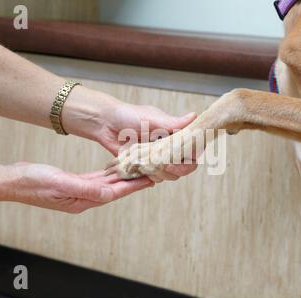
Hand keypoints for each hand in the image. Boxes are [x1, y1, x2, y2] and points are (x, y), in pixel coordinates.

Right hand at [8, 162, 153, 213]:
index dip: (132, 186)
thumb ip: (84, 188)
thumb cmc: (33, 182)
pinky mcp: (74, 183)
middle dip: (132, 181)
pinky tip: (114, 168)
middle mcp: (84, 198)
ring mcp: (79, 192)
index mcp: (82, 200)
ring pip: (106, 183)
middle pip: (114, 189)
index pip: (114, 192)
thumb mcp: (60, 182)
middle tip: (150, 172)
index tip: (150, 179)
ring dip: (122, 177)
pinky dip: (107, 174)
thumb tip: (108, 193)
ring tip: (138, 169)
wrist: (13, 181)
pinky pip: (96, 179)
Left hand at [62, 87, 197, 180]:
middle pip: (185, 167)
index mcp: (174, 135)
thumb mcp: (152, 118)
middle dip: (178, 169)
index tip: (185, 157)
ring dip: (163, 173)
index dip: (192, 156)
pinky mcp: (144, 168)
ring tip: (151, 164)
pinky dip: (151, 176)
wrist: (105, 123)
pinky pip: (153, 178)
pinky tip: (143, 169)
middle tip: (167, 164)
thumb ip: (173, 123)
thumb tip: (195, 116)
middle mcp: (168, 149)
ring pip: (170, 175)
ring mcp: (156, 159)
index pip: (193, 150)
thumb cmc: (129, 115)